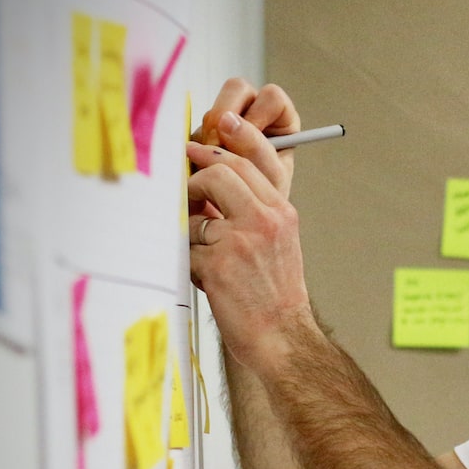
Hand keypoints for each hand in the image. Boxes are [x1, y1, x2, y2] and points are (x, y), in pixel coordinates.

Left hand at [188, 111, 320, 374]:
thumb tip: (214, 185)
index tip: (211, 131)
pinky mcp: (219, 263)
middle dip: (196, 176)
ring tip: (202, 246)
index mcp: (282, 212)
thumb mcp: (277, 243)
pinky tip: (204, 274)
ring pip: (198, 206)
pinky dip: (189, 257)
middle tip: (186, 188)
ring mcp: (242, 240)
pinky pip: (187, 244)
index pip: (255, 159)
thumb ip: (253, 212)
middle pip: (222, 171)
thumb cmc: (275, 295)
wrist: (282, 337)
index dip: (229, 141)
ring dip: (190, 223)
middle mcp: (266, 220)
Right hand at [194, 78, 300, 196]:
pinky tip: (203, 169)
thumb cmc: (266, 200)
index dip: (258, 115)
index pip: (271, 97)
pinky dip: (195, 148)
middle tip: (219, 149)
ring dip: (209, 137)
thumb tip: (227, 119)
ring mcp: (226, 123)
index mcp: (281, 120)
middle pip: (236, 89)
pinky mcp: (203, 136)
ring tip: (215, 166)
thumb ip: (255, 149)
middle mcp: (254, 114)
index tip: (249, 141)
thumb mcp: (270, 178)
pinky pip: (194, 131)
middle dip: (224, 118)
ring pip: (212, 111)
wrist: (242, 219)